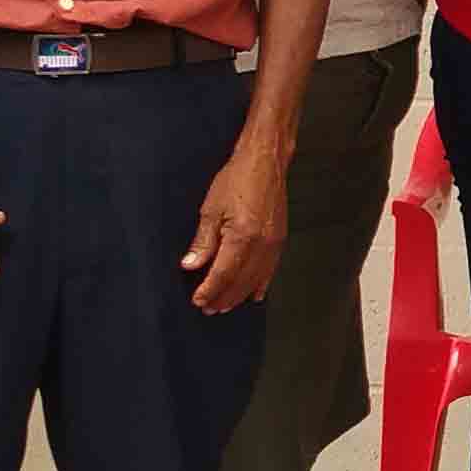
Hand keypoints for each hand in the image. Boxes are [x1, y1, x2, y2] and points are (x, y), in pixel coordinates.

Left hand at [180, 141, 287, 310]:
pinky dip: (261, 284)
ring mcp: (274, 244)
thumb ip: (203, 241)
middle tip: (207, 308)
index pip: (223, 273)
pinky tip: (254, 295)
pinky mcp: (280, 240)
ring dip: (239, 295)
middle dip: (223, 297)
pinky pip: (270, 270)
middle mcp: (261, 244)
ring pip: (256, 279)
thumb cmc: (237, 180)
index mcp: (242, 236)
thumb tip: (190, 265)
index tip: (197, 300)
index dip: (209, 290)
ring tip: (225, 306)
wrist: (266, 162)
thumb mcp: (211, 208)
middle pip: (240, 281)